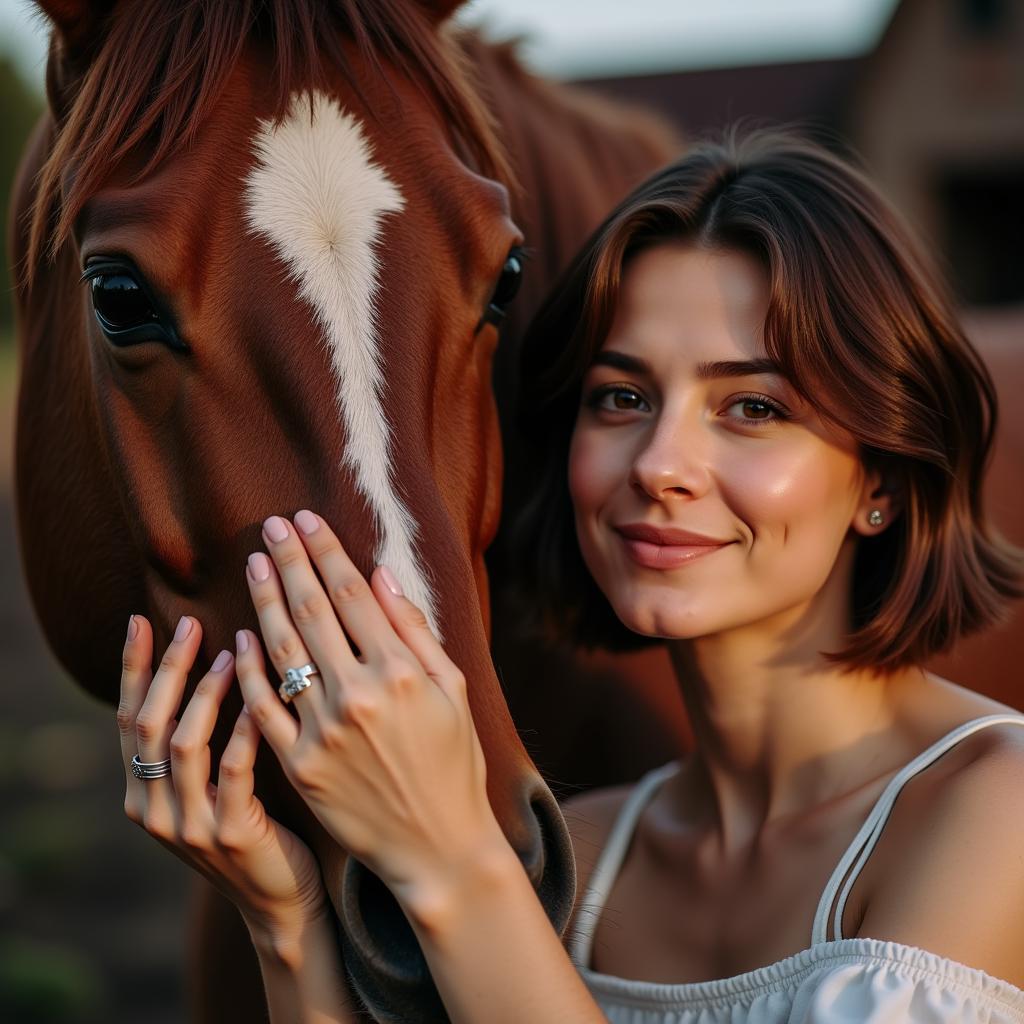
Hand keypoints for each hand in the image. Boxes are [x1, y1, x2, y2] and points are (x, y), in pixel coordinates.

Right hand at [117, 614, 327, 943]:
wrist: (281, 899)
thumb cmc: (253, 827)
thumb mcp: (209, 787)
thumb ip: (197, 741)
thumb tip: (207, 662)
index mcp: (142, 793)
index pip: (128, 719)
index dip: (134, 669)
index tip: (143, 621)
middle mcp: (154, 810)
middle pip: (148, 724)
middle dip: (166, 669)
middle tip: (188, 624)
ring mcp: (189, 825)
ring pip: (184, 743)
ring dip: (206, 692)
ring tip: (231, 653)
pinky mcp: (230, 833)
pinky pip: (234, 768)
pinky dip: (244, 727)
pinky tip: (260, 696)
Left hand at [235, 511, 513, 917]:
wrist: (437, 845)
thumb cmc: (454, 762)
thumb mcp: (451, 689)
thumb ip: (414, 630)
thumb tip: (379, 575)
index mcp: (400, 671)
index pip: (352, 594)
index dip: (326, 551)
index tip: (306, 520)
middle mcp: (358, 695)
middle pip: (312, 611)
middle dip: (290, 561)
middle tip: (270, 526)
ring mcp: (324, 732)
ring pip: (282, 650)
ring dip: (265, 599)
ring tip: (254, 563)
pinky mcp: (299, 766)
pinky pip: (264, 706)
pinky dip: (250, 668)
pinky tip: (242, 634)